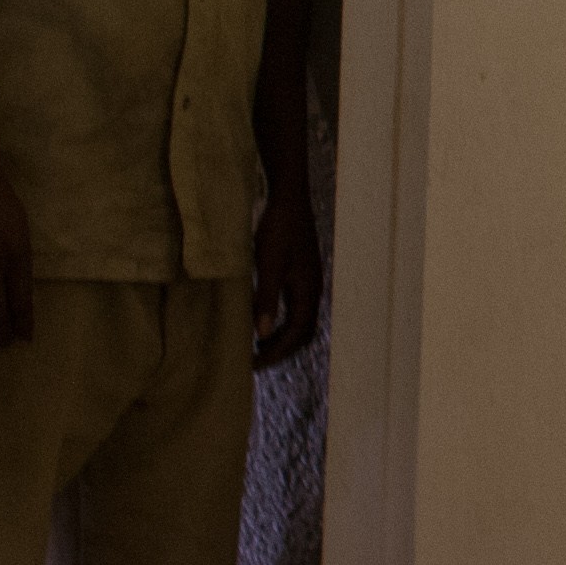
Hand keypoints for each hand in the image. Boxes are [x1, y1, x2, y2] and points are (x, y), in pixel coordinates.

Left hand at [251, 183, 325, 366]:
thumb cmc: (278, 230)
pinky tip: (264, 319)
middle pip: (304, 333)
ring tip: (258, 345)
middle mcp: (313, 291)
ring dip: (282, 338)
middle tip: (255, 361)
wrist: (290, 200)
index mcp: (307, 291)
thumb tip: (261, 334)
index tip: (252, 364)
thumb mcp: (268, 265)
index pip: (296, 335)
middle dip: (281, 350)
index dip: (275, 353)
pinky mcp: (303, 275)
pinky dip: (283, 323)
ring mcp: (310, 283)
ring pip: (301, 322)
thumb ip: (266, 299)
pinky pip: (297, 309)